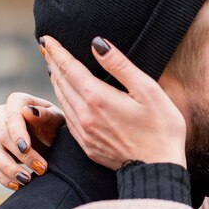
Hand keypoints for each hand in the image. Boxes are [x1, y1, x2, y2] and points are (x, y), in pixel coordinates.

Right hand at [0, 93, 64, 189]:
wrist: (54, 137)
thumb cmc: (56, 124)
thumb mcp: (57, 119)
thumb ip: (44, 114)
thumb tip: (27, 111)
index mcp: (17, 101)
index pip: (11, 115)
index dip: (16, 132)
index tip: (26, 148)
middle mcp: (1, 116)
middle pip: (2, 137)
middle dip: (21, 155)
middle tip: (42, 168)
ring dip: (10, 169)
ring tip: (28, 180)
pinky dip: (3, 178)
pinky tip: (18, 186)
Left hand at [41, 36, 186, 169]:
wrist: (158, 169)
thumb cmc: (161, 128)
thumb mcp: (148, 91)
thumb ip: (120, 66)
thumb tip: (97, 44)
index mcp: (98, 98)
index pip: (68, 68)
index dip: (56, 51)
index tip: (47, 39)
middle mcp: (85, 115)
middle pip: (60, 83)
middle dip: (53, 63)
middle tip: (47, 48)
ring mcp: (84, 133)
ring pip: (62, 100)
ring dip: (56, 82)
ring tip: (55, 68)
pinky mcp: (88, 146)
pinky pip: (69, 118)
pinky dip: (64, 102)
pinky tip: (68, 98)